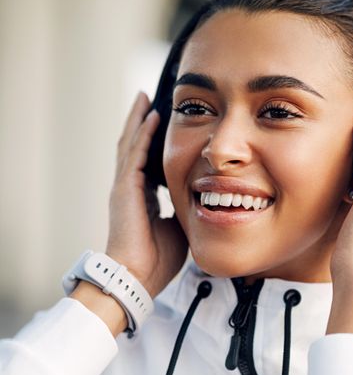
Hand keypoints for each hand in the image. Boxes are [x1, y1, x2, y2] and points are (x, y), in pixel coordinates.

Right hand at [105, 92, 188, 296]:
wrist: (138, 276)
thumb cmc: (158, 259)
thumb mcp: (179, 228)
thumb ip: (186, 211)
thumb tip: (206, 200)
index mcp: (143, 198)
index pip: (147, 161)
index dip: (152, 142)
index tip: (163, 124)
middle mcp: (131, 188)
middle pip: (134, 146)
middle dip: (142, 122)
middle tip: (148, 98)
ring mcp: (125, 187)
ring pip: (130, 144)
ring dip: (139, 120)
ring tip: (145, 98)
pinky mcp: (125, 189)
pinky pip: (135, 154)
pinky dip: (143, 134)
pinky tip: (152, 117)